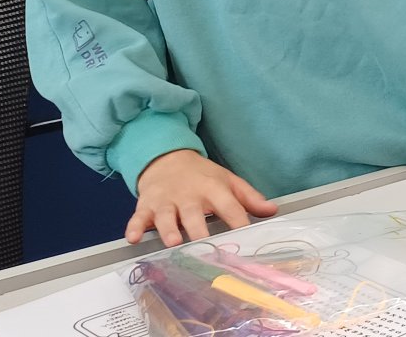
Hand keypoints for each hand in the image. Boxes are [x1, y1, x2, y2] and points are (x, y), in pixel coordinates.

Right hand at [127, 149, 277, 245]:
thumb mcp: (227, 180)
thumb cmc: (201, 175)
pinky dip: (134, 227)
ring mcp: (166, 200)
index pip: (229, 206)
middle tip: (206, 248)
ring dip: (169, 229)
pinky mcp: (146, 205)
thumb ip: (248, 197)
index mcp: (213, 188)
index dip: (239, 222)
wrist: (167, 158)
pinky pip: (139, 217)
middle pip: (195, 214)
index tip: (247, 239)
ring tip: (173, 242)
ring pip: (167, 216)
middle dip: (200, 231)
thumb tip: (272, 210)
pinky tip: (134, 238)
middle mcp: (189, 195)